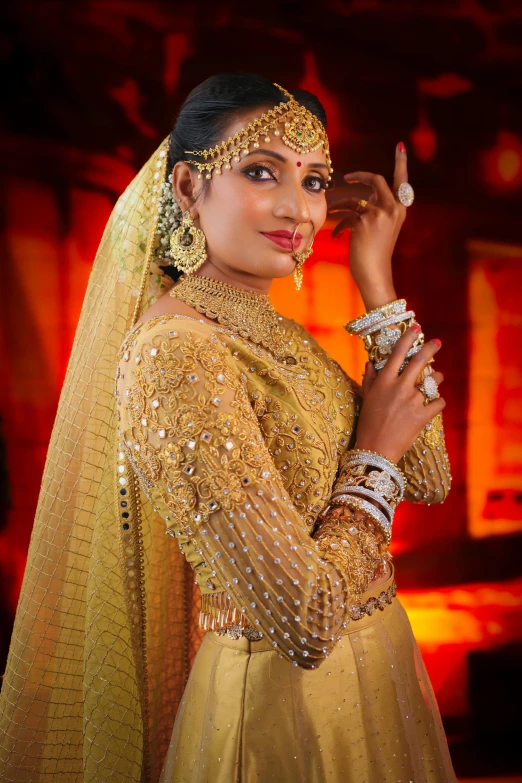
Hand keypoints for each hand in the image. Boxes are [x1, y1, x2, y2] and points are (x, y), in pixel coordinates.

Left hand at [328, 143, 408, 309]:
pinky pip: (346, 215)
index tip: (400, 146)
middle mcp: (393, 208)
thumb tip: (354, 198)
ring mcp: (380, 213)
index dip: (401, 163)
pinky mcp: (366, 220)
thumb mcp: (379, 228)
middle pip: (375, 180)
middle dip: (359, 175)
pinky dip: (339, 224)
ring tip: (329, 208)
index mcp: (400, 209)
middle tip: (347, 176)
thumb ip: (373, 210)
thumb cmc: (375, 254)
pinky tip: (335, 235)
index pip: (402, 181)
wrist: (374, 273)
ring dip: (338, 203)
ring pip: (353, 198)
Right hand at [354, 326, 445, 463]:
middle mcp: (400, 387)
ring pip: (433, 381)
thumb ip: (369, 379)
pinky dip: (439, 402)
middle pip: (419, 361)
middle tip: (437, 342)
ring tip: (438, 377)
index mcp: (384, 381)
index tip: (417, 328)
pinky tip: (436, 403)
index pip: (398, 353)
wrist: (375, 449)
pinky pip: (439, 403)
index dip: (408, 338)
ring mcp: (413, 401)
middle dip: (431, 348)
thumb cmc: (367, 423)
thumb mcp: (366, 398)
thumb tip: (370, 363)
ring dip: (437, 377)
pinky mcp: (423, 416)